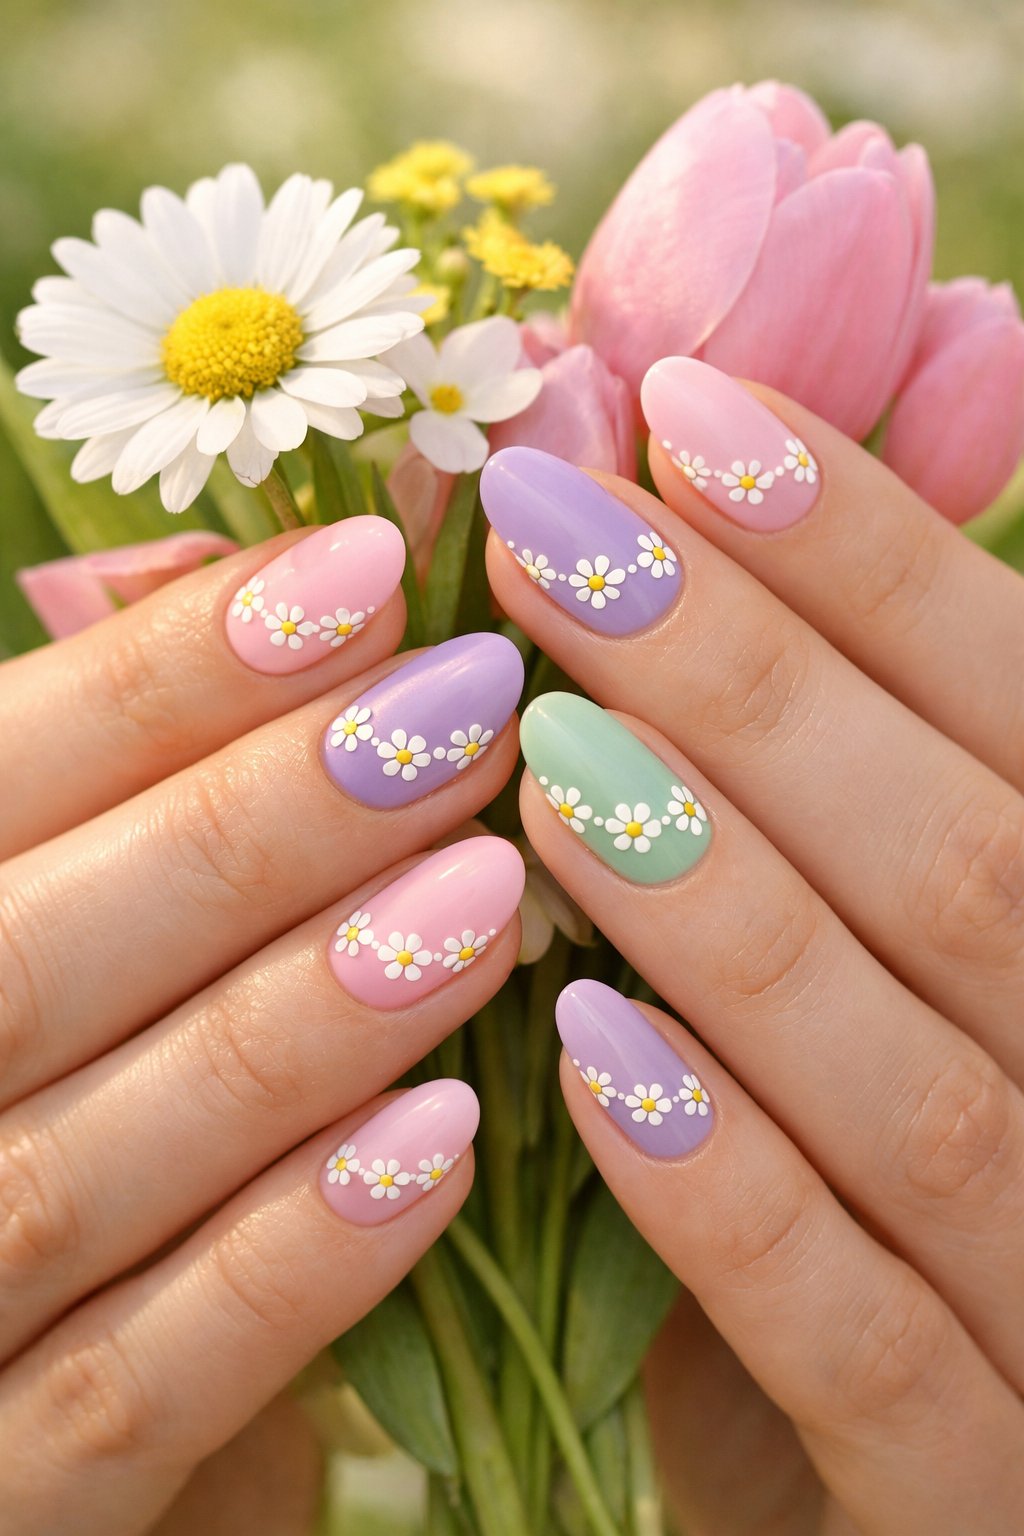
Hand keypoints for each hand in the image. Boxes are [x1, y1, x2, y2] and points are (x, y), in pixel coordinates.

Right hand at [0, 516, 525, 1535]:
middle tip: (469, 706)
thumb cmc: (25, 1101)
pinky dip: (288, 1266)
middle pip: (23, 961)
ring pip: (86, 1168)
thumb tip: (221, 578)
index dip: (167, 677)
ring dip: (301, 1017)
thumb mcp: (33, 918)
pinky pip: (129, 1397)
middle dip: (257, 823)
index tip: (366, 571)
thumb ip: (94, 788)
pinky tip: (449, 1142)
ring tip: (492, 885)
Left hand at [479, 357, 1023, 1535]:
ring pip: (920, 1081)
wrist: (890, 1497)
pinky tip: (579, 1048)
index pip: (1022, 703)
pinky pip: (857, 1338)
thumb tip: (693, 463)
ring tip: (541, 749)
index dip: (865, 543)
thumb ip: (820, 745)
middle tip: (551, 526)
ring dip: (723, 898)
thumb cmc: (849, 1158)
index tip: (680, 408)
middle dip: (753, 676)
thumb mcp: (860, 943)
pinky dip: (724, 1184)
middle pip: (975, 860)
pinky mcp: (967, 1490)